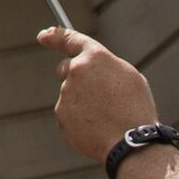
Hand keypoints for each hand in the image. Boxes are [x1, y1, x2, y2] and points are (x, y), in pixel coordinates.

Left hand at [41, 27, 158, 166]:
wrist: (130, 141)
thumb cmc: (135, 108)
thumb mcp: (128, 76)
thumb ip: (104, 67)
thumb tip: (92, 70)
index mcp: (95, 56)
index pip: (68, 39)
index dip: (54, 36)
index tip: (43, 36)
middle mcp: (76, 71)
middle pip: (65, 68)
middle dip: (74, 76)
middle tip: (95, 93)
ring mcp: (66, 94)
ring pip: (69, 94)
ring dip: (82, 102)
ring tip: (105, 116)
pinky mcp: (61, 115)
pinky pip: (68, 114)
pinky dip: (78, 119)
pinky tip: (97, 127)